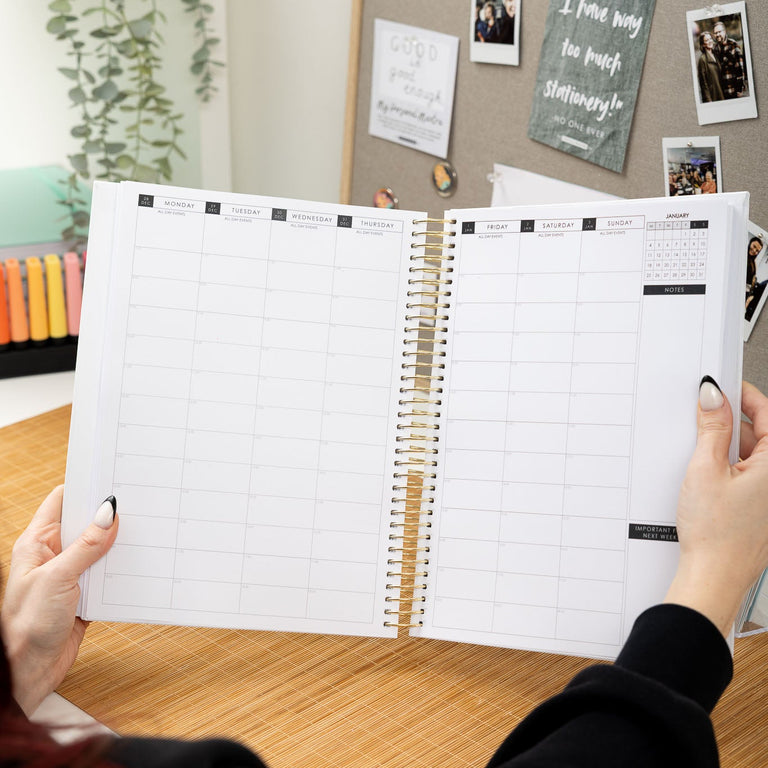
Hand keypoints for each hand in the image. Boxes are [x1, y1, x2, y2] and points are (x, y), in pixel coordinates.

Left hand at [0, 486, 117, 715]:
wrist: (27, 672)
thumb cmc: (26, 625)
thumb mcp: (57, 578)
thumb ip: (85, 546)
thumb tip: (107, 513)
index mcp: (38, 543)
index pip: (61, 502)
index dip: (84, 488)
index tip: (111, 478)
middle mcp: (54, 556)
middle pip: (85, 524)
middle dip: (109, 515)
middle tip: (137, 503)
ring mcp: (70, 575)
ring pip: (100, 549)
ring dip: (119, 544)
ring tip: (144, 531)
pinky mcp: (85, 595)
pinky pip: (108, 575)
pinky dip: (122, 570)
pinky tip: (139, 564)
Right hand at [665, 380, 767, 636]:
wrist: (713, 577)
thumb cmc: (716, 535)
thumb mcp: (705, 469)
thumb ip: (711, 428)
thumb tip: (713, 397)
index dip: (744, 396)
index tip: (723, 389)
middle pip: (761, 435)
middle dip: (732, 424)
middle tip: (702, 422)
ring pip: (754, 456)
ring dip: (729, 449)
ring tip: (701, 459)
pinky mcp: (762, 509)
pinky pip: (750, 476)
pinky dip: (731, 469)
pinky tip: (708, 478)